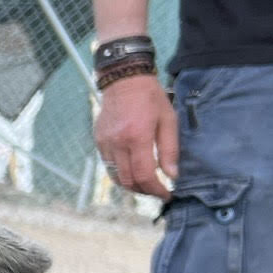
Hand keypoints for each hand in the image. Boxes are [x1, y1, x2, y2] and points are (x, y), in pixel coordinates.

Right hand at [95, 74, 177, 197]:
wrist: (124, 79)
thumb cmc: (151, 98)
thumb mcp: (168, 120)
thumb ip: (170, 150)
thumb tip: (172, 175)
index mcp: (137, 137)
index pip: (144, 175)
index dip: (156, 190)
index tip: (167, 194)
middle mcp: (118, 143)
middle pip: (128, 181)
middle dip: (144, 191)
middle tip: (157, 191)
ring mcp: (105, 143)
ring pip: (116, 177)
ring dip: (131, 185)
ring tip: (145, 183)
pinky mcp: (99, 141)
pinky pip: (109, 165)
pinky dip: (121, 173)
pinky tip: (132, 168)